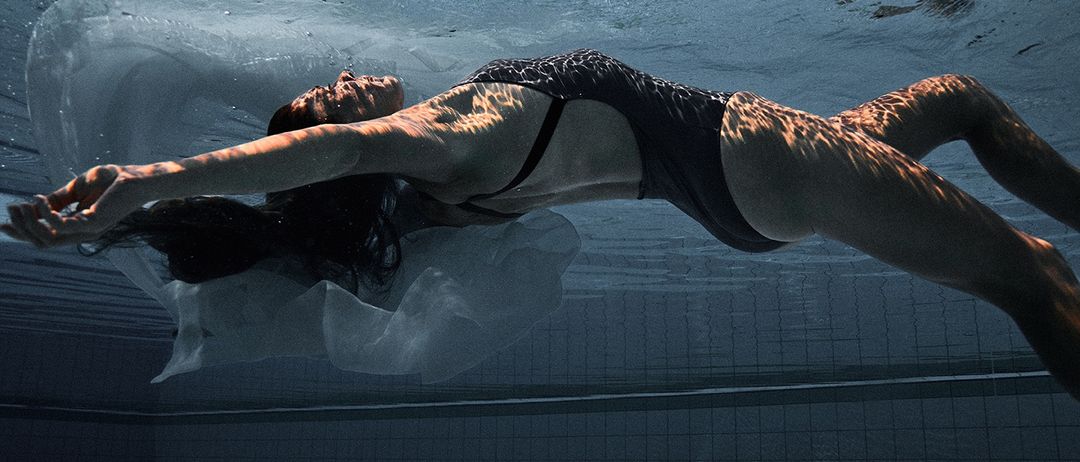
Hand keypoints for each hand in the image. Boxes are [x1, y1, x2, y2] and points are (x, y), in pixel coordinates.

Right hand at [1, 164, 142, 247]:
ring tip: (21, 204)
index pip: (46, 237)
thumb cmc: (111, 181)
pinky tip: (38, 198)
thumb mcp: (76, 189)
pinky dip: (46, 213)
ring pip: (50, 238)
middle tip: (9, 209)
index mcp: (78, 227)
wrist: (137, 176)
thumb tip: (35, 204)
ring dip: (30, 222)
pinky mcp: (96, 222)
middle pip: (44, 242)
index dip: (23, 232)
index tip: (2, 224)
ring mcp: (89, 230)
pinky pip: (63, 225)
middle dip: (22, 228)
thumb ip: (58, 199)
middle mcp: (83, 233)